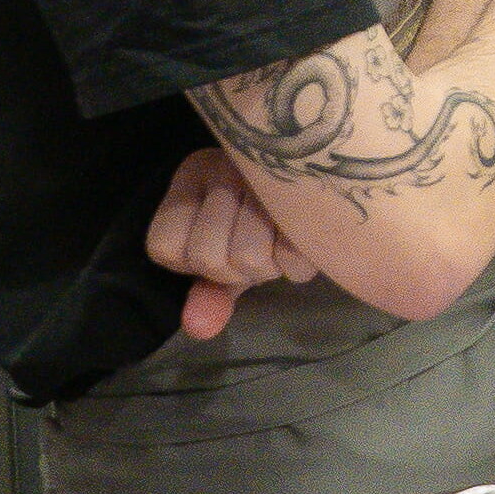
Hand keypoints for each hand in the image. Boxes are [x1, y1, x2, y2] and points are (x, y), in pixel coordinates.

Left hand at [147, 146, 318, 340]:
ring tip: (280, 239)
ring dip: (269, 264)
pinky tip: (303, 238)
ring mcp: (266, 174)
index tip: (221, 240)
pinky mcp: (311, 195)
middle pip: (208, 257)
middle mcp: (223, 165)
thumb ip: (210, 290)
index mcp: (194, 174)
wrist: (329, 188)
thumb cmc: (269, 220)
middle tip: (258, 241)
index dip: (192, 261)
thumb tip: (197, 328)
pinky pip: (290, 261)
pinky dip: (296, 264)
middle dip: (236, 266)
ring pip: (247, 259)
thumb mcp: (232, 251)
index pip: (165, 247)